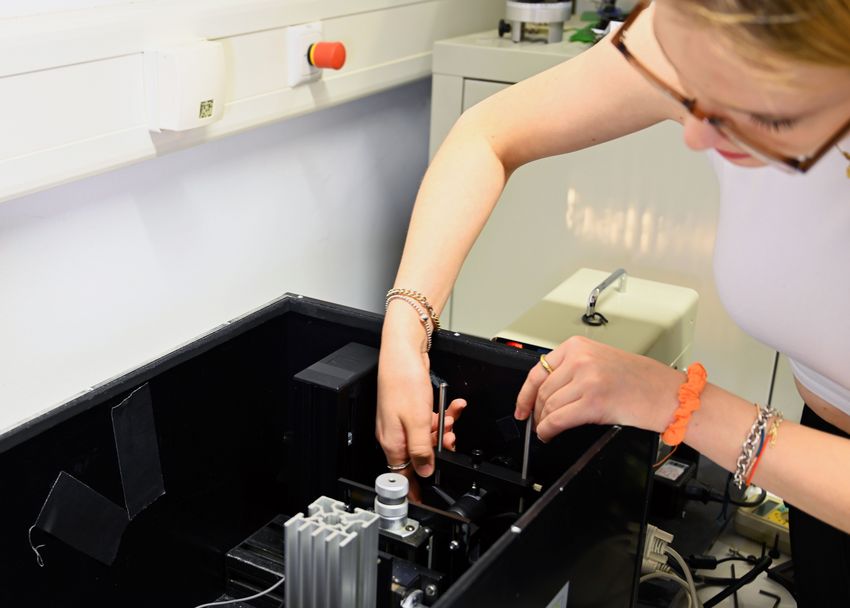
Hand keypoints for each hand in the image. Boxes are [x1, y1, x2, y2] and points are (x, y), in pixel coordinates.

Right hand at [376, 333, 465, 479]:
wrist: (403, 352)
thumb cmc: (403, 381)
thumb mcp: (418, 422)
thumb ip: (422, 450)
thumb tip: (425, 472)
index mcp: (393, 442)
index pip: (402, 475)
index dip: (415, 488)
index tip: (425, 500)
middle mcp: (395, 434)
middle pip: (419, 456)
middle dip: (439, 449)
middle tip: (450, 441)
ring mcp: (401, 421)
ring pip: (426, 437)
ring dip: (443, 431)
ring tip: (451, 419)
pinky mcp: (409, 409)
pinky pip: (428, 421)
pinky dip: (442, 416)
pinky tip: (451, 408)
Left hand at [514, 336, 682, 442]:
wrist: (667, 393)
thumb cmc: (640, 379)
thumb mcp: (600, 361)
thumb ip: (573, 368)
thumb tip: (547, 390)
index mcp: (578, 346)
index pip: (538, 370)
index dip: (525, 393)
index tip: (521, 406)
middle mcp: (580, 360)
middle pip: (543, 390)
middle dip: (536, 411)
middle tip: (537, 422)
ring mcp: (586, 380)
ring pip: (549, 406)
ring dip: (543, 422)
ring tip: (547, 429)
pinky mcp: (592, 402)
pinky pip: (558, 420)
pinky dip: (548, 430)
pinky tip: (549, 434)